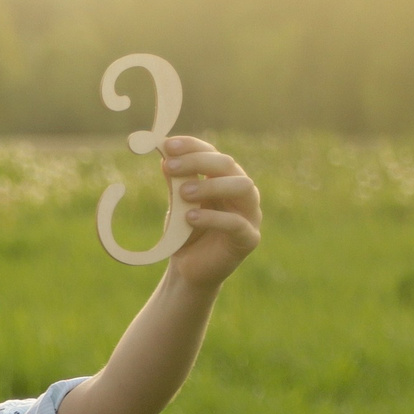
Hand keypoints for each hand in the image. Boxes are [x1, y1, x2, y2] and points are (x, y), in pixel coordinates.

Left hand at [160, 136, 261, 290]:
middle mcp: (240, 190)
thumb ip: (174, 181)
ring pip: (243, 187)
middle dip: (198, 161)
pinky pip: (237, 223)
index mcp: (223, 178)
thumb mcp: (176, 202)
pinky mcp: (248, 238)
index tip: (166, 145)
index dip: (192, 146)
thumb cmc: (184, 230)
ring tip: (183, 193)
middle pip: (228, 164)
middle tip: (170, 166)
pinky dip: (213, 218)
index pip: (212, 152)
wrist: (189, 268)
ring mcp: (249, 213)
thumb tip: (164, 154)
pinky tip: (190, 218)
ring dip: (211, 185)